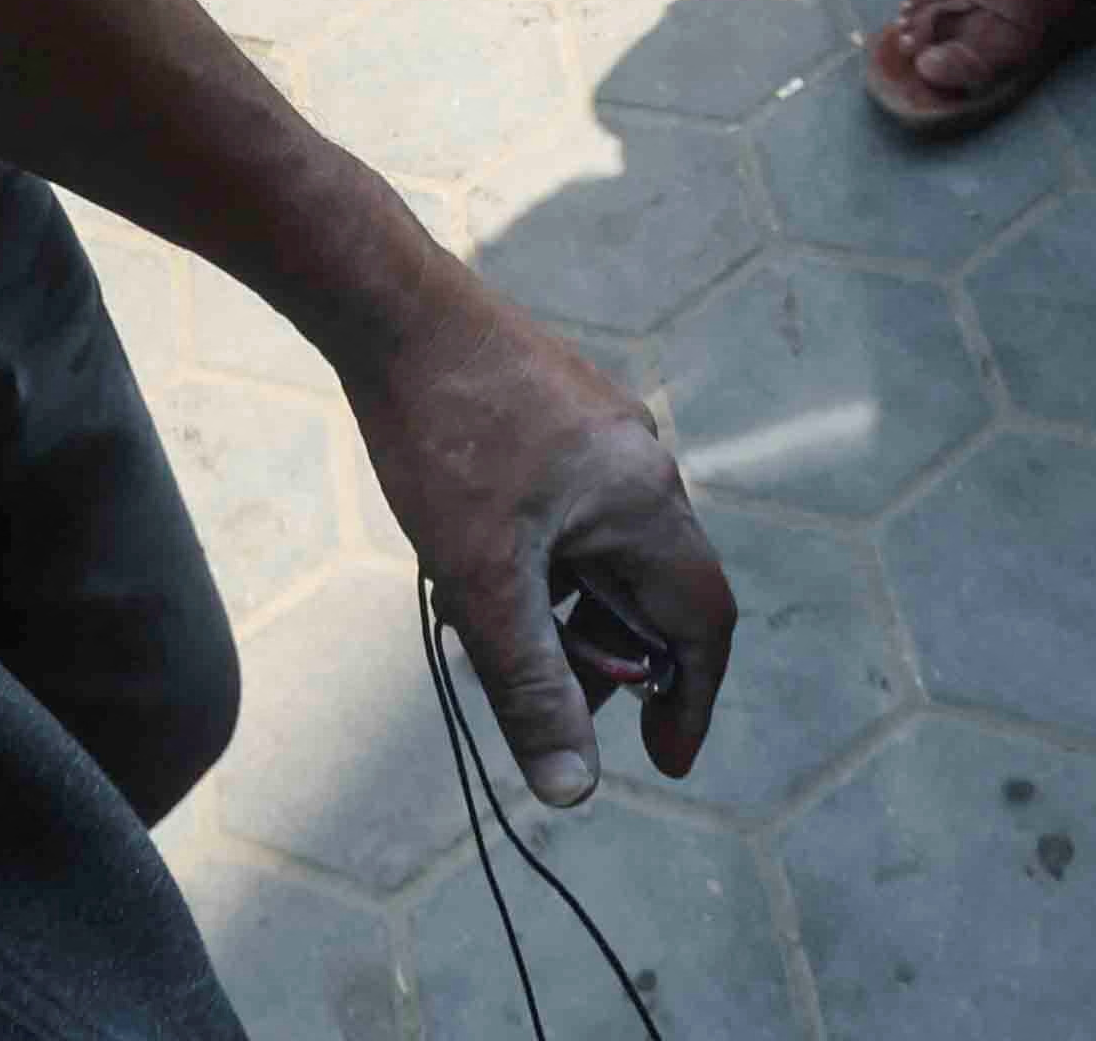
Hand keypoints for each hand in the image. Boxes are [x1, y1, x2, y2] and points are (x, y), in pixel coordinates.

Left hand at [346, 272, 731, 804]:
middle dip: (607, 655)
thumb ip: (534, 684)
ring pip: (605, 547)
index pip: (705, 622)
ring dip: (565, 604)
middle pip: (653, 588)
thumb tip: (574, 789)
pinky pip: (573, 506)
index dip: (692, 699)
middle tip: (548, 696)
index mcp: (647, 501)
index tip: (662, 760)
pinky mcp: (557, 408)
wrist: (391, 305)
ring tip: (490, 626)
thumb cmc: (445, 438)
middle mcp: (640, 461)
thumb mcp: (485, 580)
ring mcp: (600, 428)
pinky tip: (472, 559)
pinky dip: (543, 554)